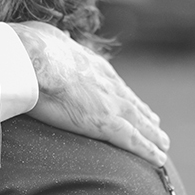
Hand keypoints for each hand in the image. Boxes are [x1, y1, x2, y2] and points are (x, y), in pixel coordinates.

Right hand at [11, 21, 168, 165]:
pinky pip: (134, 141)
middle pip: (132, 103)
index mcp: (92, 65)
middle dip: (144, 115)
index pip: (114, 83)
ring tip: (162, 144)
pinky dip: (148, 151)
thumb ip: (56, 41)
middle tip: (156, 124)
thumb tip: (55, 37)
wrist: (33, 61)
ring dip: (152, 134)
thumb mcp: (48, 36)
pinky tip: (158, 158)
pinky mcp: (106, 124)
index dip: (123, 94)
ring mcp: (110, 104)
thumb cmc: (32, 49)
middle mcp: (107, 84)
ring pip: (140, 123)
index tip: (131, 100)